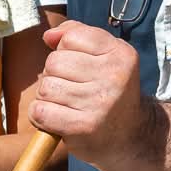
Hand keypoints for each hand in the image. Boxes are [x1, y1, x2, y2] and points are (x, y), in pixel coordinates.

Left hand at [29, 21, 152, 168]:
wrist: (131, 135)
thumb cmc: (109, 91)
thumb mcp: (105, 56)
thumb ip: (77, 35)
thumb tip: (49, 35)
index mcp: (121, 54)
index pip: (71, 37)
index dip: (65, 51)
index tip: (80, 68)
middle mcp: (114, 76)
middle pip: (54, 62)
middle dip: (55, 75)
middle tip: (73, 90)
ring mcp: (99, 102)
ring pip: (45, 86)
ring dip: (48, 97)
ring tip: (67, 105)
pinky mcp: (83, 126)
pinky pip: (40, 110)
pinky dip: (40, 115)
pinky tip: (57, 119)